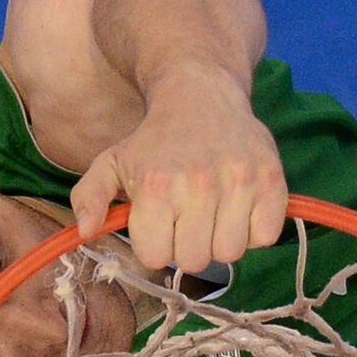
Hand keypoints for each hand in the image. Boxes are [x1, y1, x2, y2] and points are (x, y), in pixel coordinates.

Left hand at [69, 68, 287, 272]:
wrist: (201, 95)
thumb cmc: (153, 140)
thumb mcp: (111, 162)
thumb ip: (90, 197)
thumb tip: (85, 231)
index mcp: (155, 187)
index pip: (156, 258)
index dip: (155, 246)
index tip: (159, 225)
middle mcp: (198, 186)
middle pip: (195, 261)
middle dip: (188, 246)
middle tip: (187, 218)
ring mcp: (238, 183)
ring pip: (230, 253)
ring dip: (221, 240)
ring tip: (212, 213)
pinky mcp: (272, 181)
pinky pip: (265, 238)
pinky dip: (254, 230)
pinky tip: (238, 208)